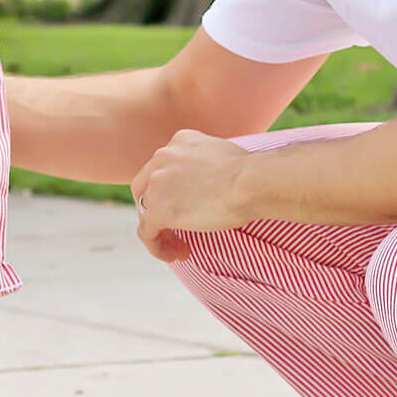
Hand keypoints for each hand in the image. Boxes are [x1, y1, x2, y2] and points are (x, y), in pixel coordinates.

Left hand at [130, 129, 251, 262]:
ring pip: (145, 212)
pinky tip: (175, 255)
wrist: (251, 182)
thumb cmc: (251, 173)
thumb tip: (211, 179)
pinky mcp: (159, 210)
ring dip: (161, 231)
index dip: (167, 190)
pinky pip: (147, 233)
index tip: (185, 206)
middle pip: (145, 188)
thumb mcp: (222, 153)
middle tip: (175, 229)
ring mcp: (157, 183)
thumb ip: (205, 162)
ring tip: (180, 247)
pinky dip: (157, 247)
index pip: (161, 168)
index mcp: (178, 142)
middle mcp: (162, 157)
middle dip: (156, 209)